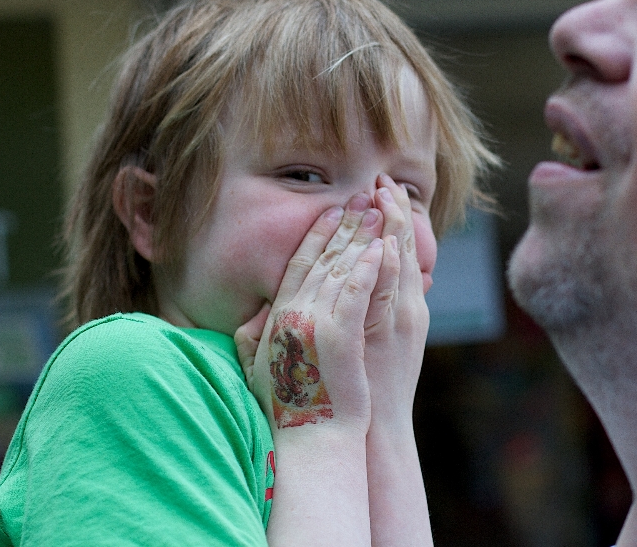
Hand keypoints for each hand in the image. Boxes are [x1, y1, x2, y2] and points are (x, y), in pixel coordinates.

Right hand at [235, 193, 388, 435]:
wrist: (311, 439)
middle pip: (324, 257)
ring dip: (361, 236)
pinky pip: (357, 292)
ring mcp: (317, 323)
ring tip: (379, 210)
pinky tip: (382, 247)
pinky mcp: (340, 336)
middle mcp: (295, 312)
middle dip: (345, 223)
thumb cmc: (289, 407)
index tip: (333, 211)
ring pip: (343, 268)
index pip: (299, 264)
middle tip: (363, 197)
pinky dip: (369, 267)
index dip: (317, 234)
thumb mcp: (260, 366)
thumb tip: (255, 314)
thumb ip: (254, 335)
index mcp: (279, 316)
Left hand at [364, 174, 430, 426]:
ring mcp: (401, 318)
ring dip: (394, 226)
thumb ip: (342, 314)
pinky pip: (392, 293)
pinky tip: (387, 241)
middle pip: (399, 248)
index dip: (382, 220)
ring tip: (385, 192)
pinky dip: (392, 266)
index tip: (374, 190)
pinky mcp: (395, 332)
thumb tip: (316, 292)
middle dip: (391, 211)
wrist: (375, 429)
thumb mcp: (353, 344)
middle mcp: (402, 307)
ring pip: (401, 262)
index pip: (388, 253)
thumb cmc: (356, 391)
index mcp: (391, 307)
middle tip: (382, 177)